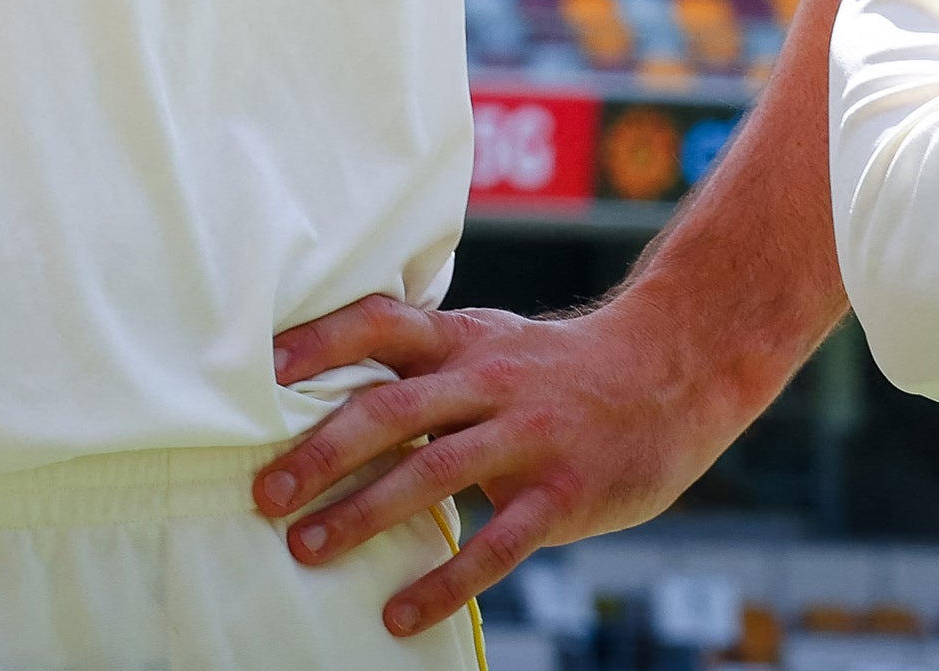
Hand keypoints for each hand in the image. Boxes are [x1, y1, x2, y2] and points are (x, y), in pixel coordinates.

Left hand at [255, 289, 763, 636]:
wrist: (674, 371)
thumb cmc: (561, 369)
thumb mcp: (495, 342)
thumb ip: (427, 365)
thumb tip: (328, 397)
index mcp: (466, 340)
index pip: (383, 323)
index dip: (323, 341)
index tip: (263, 371)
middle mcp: (491, 381)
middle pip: (394, 409)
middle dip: (323, 453)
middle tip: (266, 494)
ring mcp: (529, 436)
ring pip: (435, 474)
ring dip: (365, 515)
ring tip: (308, 550)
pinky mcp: (563, 493)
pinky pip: (496, 545)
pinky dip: (443, 582)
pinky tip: (400, 615)